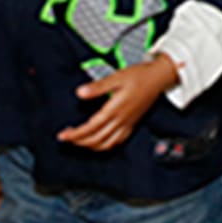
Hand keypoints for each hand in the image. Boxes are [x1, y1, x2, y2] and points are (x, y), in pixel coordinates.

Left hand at [59, 55, 179, 150]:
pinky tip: (99, 142)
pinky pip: (117, 141)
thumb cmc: (139, 76)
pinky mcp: (132, 124)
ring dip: (91, 146)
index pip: (91, 128)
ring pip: (107, 143)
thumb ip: (98, 87)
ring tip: (79, 141)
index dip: (75, 134)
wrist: (158, 78)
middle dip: (79, 141)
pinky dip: (105, 145)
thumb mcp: (116, 77)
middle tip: (66, 138)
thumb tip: (80, 93)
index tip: (63, 135)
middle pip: (97, 139)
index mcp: (116, 109)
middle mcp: (121, 120)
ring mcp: (127, 123)